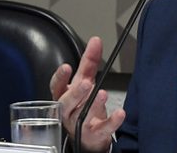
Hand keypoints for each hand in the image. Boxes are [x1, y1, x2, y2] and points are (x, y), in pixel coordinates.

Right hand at [50, 36, 125, 152]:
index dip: (60, 77)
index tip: (66, 67)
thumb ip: (89, 62)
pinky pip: (102, 129)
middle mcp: (68, 111)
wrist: (88, 135)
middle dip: (75, 93)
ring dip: (92, 105)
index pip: (56, 86)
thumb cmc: (82, 105)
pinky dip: (111, 122)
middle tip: (86, 83)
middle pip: (67, 103)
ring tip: (102, 94)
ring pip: (82, 116)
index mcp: (64, 96)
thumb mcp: (84, 81)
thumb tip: (95, 41)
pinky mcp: (94, 134)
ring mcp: (79, 125)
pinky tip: (119, 113)